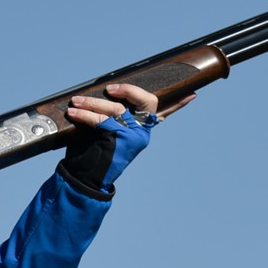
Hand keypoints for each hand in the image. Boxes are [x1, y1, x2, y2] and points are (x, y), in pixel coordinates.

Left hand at [58, 84, 195, 196]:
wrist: (85, 178)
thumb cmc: (92, 153)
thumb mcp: (103, 130)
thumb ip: (111, 115)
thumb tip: (102, 94)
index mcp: (141, 130)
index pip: (165, 113)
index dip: (179, 103)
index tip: (192, 95)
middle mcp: (142, 132)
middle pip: (148, 101)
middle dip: (129, 90)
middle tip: (110, 89)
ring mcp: (135, 136)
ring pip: (118, 108)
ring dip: (93, 103)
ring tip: (76, 102)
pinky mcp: (123, 139)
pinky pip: (103, 119)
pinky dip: (86, 115)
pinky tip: (74, 112)